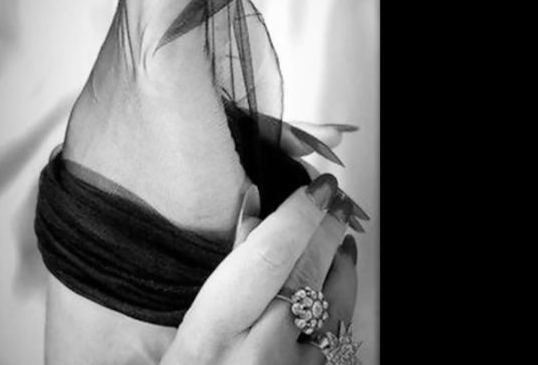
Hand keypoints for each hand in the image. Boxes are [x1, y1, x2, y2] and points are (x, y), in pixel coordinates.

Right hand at [161, 176, 359, 364]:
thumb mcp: (196, 317)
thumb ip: (231, 262)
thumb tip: (256, 203)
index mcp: (216, 329)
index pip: (268, 258)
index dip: (299, 217)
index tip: (317, 188)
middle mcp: (258, 354)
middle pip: (308, 276)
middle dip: (327, 231)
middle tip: (335, 199)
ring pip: (335, 306)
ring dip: (342, 263)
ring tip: (341, 235)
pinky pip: (337, 331)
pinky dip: (340, 298)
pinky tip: (339, 278)